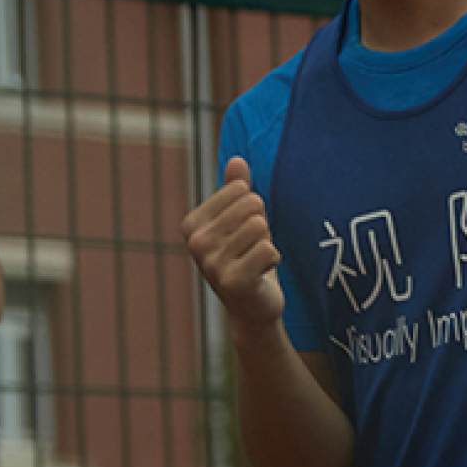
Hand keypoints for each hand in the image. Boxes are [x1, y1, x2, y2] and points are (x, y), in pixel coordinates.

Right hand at [184, 157, 285, 335]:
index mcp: (192, 224)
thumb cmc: (246, 257)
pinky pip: (269, 249)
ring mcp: (212, 263)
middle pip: (253, 205)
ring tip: (256, 261)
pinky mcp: (233, 281)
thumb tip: (237, 159)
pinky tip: (261, 274)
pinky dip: (273, 260)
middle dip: (262, 226)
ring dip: (267, 244)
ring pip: (261, 226)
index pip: (241, 189)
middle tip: (252, 249)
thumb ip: (236, 189)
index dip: (253, 210)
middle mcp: (196, 242)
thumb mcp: (241, 219)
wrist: (252, 307)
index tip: (243, 234)